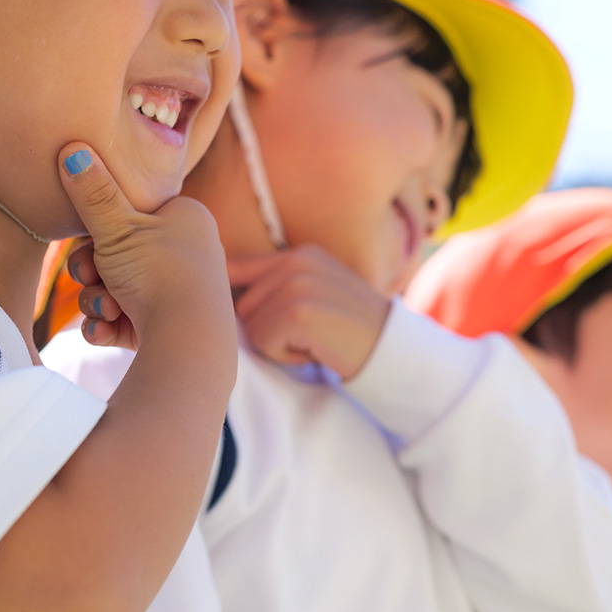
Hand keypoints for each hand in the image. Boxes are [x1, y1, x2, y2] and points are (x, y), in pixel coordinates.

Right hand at [58, 145, 230, 352]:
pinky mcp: (163, 328)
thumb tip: (72, 148)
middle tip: (93, 275)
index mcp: (187, 218)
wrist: (188, 339)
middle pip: (117, 255)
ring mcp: (177, 293)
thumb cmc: (158, 273)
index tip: (90, 235)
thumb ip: (92, 192)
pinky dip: (107, 325)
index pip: (132, 214)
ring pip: (114, 290)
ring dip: (98, 300)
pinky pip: (121, 321)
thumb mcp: (117, 227)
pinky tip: (107, 330)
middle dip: (93, 271)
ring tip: (108, 308)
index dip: (103, 228)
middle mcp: (187, 254)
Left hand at [226, 243, 392, 378]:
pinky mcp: (297, 313)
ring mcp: (296, 286)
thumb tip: (219, 292)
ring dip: (277, 344)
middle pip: (241, 306)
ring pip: (251, 327)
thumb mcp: (318, 292)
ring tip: (312, 341)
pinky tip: (314, 351)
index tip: (230, 308)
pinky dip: (286, 356)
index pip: (236, 267)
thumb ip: (278, 285)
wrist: (391, 348)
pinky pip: (264, 343)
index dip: (227, 294)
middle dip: (266, 327)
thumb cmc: (351, 329)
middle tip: (305, 334)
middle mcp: (295, 262)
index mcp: (299, 254)